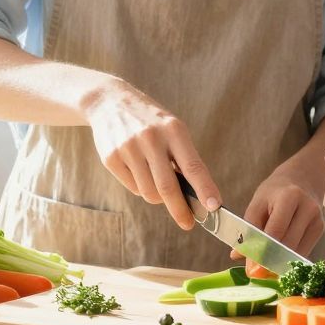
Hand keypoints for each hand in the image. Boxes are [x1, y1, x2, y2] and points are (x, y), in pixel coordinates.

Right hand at [82, 79, 219, 229]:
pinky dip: (140, 187)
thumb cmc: (150, 121)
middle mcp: (150, 138)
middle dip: (180, 210)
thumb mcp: (172, 129)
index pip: (193, 166)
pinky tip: (138, 170)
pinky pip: (132, 187)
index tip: (214, 207)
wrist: (109, 102)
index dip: (205, 189)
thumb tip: (196, 196)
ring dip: (157, 197)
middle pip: (168, 187)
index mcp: (173, 130)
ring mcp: (128, 148)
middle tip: (187, 223)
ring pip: (149, 192)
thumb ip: (183, 158)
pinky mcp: (110, 158)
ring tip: (156, 181)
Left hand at [238, 156, 324, 261]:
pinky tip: (278, 260)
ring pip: (296, 251)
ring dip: (279, 262)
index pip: (275, 230)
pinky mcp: (321, 229)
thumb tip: (237, 255)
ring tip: (264, 267)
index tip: (250, 266)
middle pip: (288, 243)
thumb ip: (248, 229)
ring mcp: (317, 220)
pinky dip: (289, 259)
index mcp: (289, 197)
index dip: (262, 250)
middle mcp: (308, 208)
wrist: (301, 178)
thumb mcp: (258, 203)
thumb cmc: (275, 191)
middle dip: (270, 260)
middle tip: (255, 271)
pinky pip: (303, 251)